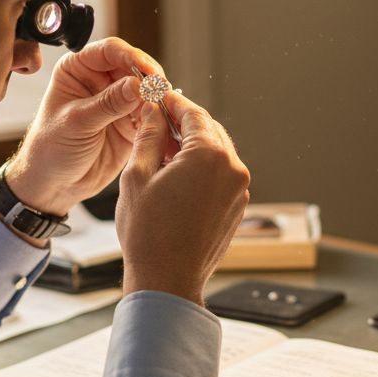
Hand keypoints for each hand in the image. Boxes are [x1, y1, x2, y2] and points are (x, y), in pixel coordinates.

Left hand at [5, 38, 162, 215]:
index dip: (131, 57)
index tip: (147, 72)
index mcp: (78, 69)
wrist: (54, 185)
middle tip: (161, 92)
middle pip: (135, 67)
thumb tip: (138, 85)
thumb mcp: (77, 123)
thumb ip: (108, 104)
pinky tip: (164, 124)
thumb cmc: (50, 149)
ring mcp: (118, 101)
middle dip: (150, 79)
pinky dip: (160, 118)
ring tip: (164, 109)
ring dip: (158, 98)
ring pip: (147, 90)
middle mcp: (100, 80)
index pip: (110, 50)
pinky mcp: (131, 122)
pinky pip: (152, 114)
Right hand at [116, 92, 250, 305]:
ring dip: (193, 145)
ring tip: (162, 149)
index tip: (157, 95)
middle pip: (209, 130)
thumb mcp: (137, 175)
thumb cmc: (148, 233)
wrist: (167, 281)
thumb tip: (152, 111)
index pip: (193, 113)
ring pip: (217, 153)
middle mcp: (233, 169)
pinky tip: (177, 175)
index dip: (172, 101)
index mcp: (210, 155)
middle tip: (157, 119)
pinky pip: (221, 175)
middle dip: (184, 122)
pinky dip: (202, 168)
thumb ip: (148, 136)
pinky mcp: (238, 207)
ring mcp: (240, 190)